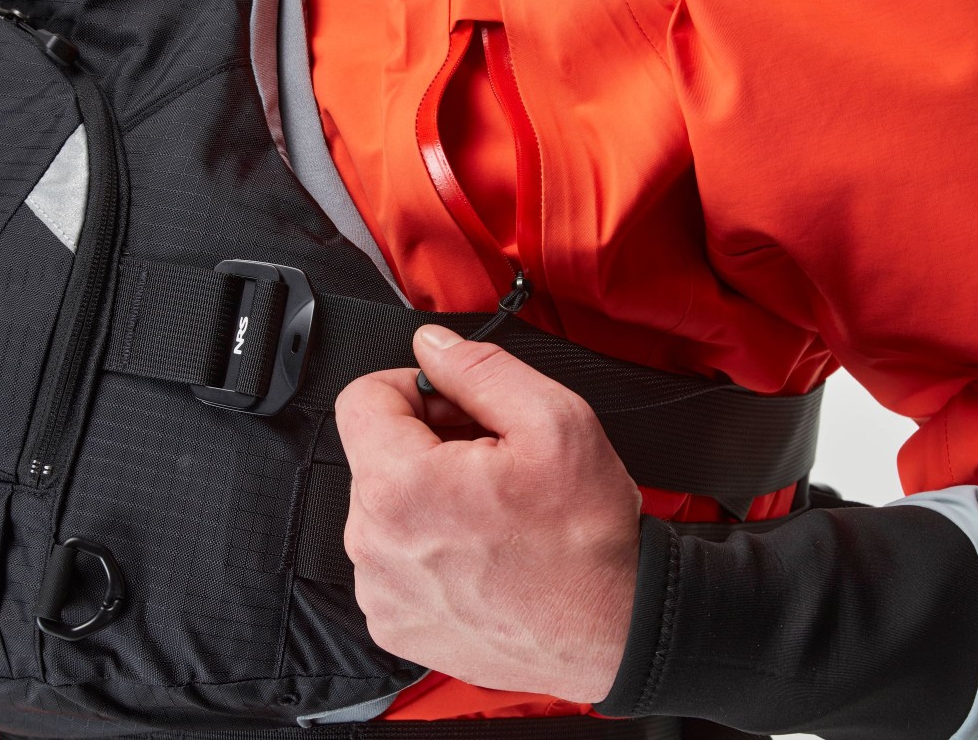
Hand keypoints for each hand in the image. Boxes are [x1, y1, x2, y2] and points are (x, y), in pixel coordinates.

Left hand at [334, 325, 642, 702]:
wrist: (615, 630)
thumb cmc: (587, 538)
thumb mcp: (553, 420)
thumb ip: (478, 369)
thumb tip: (432, 345)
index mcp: (400, 486)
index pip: (361, 397)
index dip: (414, 386)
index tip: (454, 403)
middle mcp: (374, 545)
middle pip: (374, 452)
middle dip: (427, 439)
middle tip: (491, 455)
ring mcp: (381, 592)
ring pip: (383, 504)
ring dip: (427, 492)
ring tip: (491, 507)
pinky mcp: (395, 624)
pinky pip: (392, 557)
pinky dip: (427, 543)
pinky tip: (481, 547)